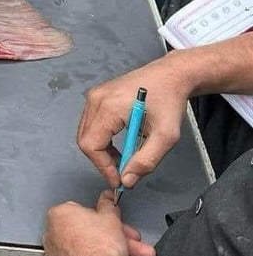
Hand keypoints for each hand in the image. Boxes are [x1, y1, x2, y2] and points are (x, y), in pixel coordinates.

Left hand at [43, 192, 155, 255]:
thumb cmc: (101, 250)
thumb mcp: (111, 219)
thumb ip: (108, 205)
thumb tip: (108, 199)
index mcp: (59, 216)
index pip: (82, 214)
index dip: (104, 222)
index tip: (115, 228)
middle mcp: (51, 238)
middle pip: (86, 238)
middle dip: (113, 243)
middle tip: (129, 248)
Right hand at [77, 58, 189, 190]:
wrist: (171, 75)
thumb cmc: (169, 101)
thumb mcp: (165, 136)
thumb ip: (146, 161)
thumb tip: (127, 180)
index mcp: (108, 107)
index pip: (91, 145)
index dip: (102, 166)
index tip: (119, 180)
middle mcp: (96, 99)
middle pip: (85, 140)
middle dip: (102, 160)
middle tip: (123, 170)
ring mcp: (94, 95)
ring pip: (86, 133)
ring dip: (101, 151)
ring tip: (124, 157)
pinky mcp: (98, 95)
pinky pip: (91, 124)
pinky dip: (102, 139)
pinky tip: (120, 142)